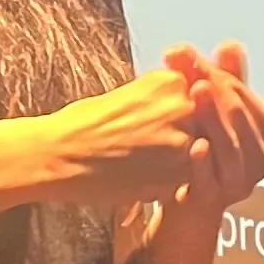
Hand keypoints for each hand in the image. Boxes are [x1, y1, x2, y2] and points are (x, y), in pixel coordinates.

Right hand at [30, 66, 209, 209]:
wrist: (59, 154)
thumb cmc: (84, 124)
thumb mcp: (128, 94)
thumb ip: (162, 99)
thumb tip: (186, 104)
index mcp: (170, 82)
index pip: (199, 98)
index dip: (182, 116)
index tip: (161, 126)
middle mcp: (184, 107)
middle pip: (203, 125)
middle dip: (184, 136)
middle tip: (150, 147)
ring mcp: (184, 142)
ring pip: (198, 154)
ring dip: (178, 160)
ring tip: (144, 162)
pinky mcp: (177, 175)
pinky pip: (186, 179)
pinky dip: (169, 181)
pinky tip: (142, 176)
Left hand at [164, 40, 263, 203]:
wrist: (186, 202)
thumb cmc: (205, 148)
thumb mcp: (215, 111)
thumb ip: (223, 78)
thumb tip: (231, 45)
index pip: (248, 100)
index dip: (223, 78)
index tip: (194, 59)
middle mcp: (261, 161)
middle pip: (242, 121)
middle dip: (218, 92)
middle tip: (195, 72)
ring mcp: (238, 183)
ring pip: (232, 149)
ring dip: (214, 120)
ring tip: (196, 93)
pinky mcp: (212, 202)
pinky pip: (211, 180)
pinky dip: (204, 162)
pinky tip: (194, 143)